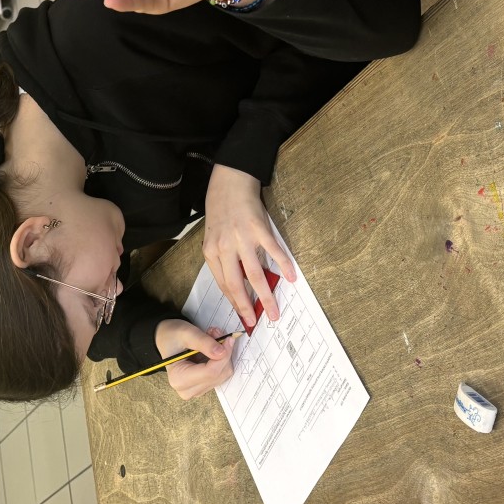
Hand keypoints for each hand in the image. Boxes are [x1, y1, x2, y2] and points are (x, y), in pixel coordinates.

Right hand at [155, 318, 236, 399]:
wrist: (167, 340)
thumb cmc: (173, 336)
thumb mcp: (187, 333)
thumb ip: (204, 342)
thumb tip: (222, 352)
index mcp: (179, 378)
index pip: (211, 372)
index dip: (224, 355)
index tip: (229, 339)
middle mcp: (187, 390)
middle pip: (219, 375)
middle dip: (224, 353)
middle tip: (217, 334)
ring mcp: (196, 391)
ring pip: (223, 375)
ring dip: (223, 356)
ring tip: (212, 340)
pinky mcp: (203, 387)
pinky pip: (221, 375)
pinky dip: (221, 361)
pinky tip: (212, 350)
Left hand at [202, 165, 294, 327]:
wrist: (229, 181)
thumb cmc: (221, 209)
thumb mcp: (214, 236)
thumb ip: (224, 258)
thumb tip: (241, 282)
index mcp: (211, 251)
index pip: (223, 284)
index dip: (234, 302)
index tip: (243, 316)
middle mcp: (225, 247)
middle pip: (236, 285)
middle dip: (247, 307)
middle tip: (256, 322)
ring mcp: (242, 238)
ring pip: (255, 274)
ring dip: (266, 295)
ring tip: (274, 310)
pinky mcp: (259, 228)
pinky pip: (274, 251)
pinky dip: (284, 265)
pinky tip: (291, 277)